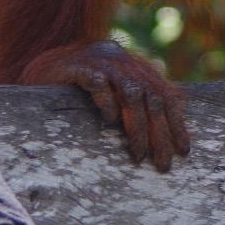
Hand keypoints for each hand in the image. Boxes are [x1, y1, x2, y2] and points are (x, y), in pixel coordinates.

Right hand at [23, 40, 190, 170]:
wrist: (41, 67)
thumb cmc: (79, 87)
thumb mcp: (113, 90)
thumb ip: (136, 102)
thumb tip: (167, 134)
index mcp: (135, 66)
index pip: (166, 94)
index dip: (177, 123)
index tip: (183, 151)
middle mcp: (122, 60)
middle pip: (152, 97)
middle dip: (160, 134)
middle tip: (161, 164)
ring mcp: (100, 61)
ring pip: (131, 94)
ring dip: (138, 127)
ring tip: (138, 155)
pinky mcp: (77, 67)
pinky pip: (98, 83)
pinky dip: (108, 103)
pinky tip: (109, 122)